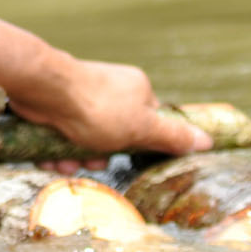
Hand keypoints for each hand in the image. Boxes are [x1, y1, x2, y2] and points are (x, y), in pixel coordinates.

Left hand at [7, 56, 210, 158]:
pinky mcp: (56, 106)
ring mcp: (81, 98)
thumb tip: (207, 141)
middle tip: (91, 162)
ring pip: (85, 140)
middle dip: (100, 156)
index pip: (149, 123)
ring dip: (76, 157)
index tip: (130, 156)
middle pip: (114, 136)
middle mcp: (111, 90)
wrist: (42, 89)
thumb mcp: (142, 127)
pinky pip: (63, 136)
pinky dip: (58, 149)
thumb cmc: (97, 107)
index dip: (140, 145)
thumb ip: (172, 136)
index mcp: (137, 90)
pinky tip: (51, 156)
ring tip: (67, 160)